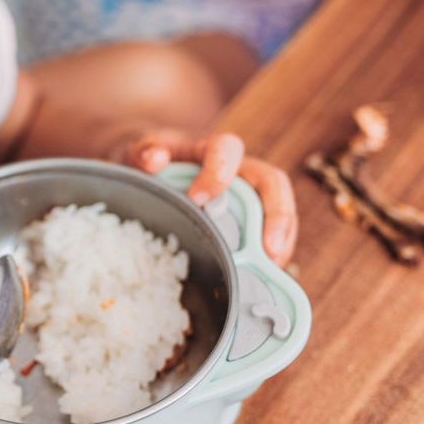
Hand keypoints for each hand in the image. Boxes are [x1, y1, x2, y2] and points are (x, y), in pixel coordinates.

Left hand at [119, 129, 297, 266]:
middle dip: (276, 214)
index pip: (227, 148)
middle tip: (267, 249)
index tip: (197, 198)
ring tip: (272, 268)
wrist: (151, 169)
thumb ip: (145, 152)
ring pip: (280, 208)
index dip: (219, 171)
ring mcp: (247, 194)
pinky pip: (271, 232)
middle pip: (271, 181)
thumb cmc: (151, 160)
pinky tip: (262, 275)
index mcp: (210, 149)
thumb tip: (155, 159)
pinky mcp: (249, 218)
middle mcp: (238, 169)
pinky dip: (271, 253)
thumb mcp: (141, 152)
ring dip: (282, 239)